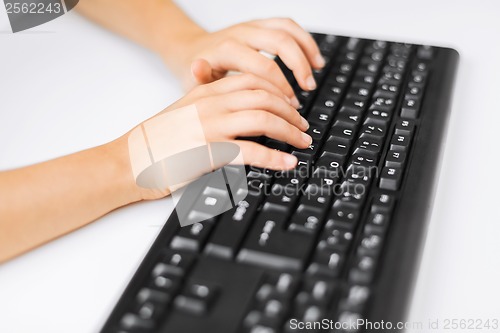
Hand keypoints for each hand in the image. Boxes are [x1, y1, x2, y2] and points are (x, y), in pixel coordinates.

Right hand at [127, 74, 311, 199]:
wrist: (131, 160)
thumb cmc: (158, 140)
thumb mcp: (186, 112)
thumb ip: (212, 106)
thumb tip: (243, 113)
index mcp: (207, 91)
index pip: (254, 80)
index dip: (280, 92)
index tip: (292, 105)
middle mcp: (211, 104)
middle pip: (264, 97)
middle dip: (291, 111)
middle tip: (303, 126)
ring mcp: (210, 127)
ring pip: (263, 119)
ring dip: (289, 131)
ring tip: (302, 142)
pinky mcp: (209, 152)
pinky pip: (251, 151)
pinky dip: (275, 157)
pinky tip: (287, 162)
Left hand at [165, 18, 324, 103]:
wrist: (192, 51)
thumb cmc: (196, 72)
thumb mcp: (193, 81)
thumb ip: (199, 78)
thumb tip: (198, 68)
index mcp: (227, 49)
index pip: (263, 67)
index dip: (281, 88)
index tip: (289, 106)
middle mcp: (241, 33)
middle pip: (280, 42)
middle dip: (298, 67)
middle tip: (307, 89)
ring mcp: (252, 27)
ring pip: (287, 29)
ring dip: (306, 50)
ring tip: (316, 72)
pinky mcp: (260, 25)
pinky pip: (288, 26)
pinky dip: (304, 40)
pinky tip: (314, 59)